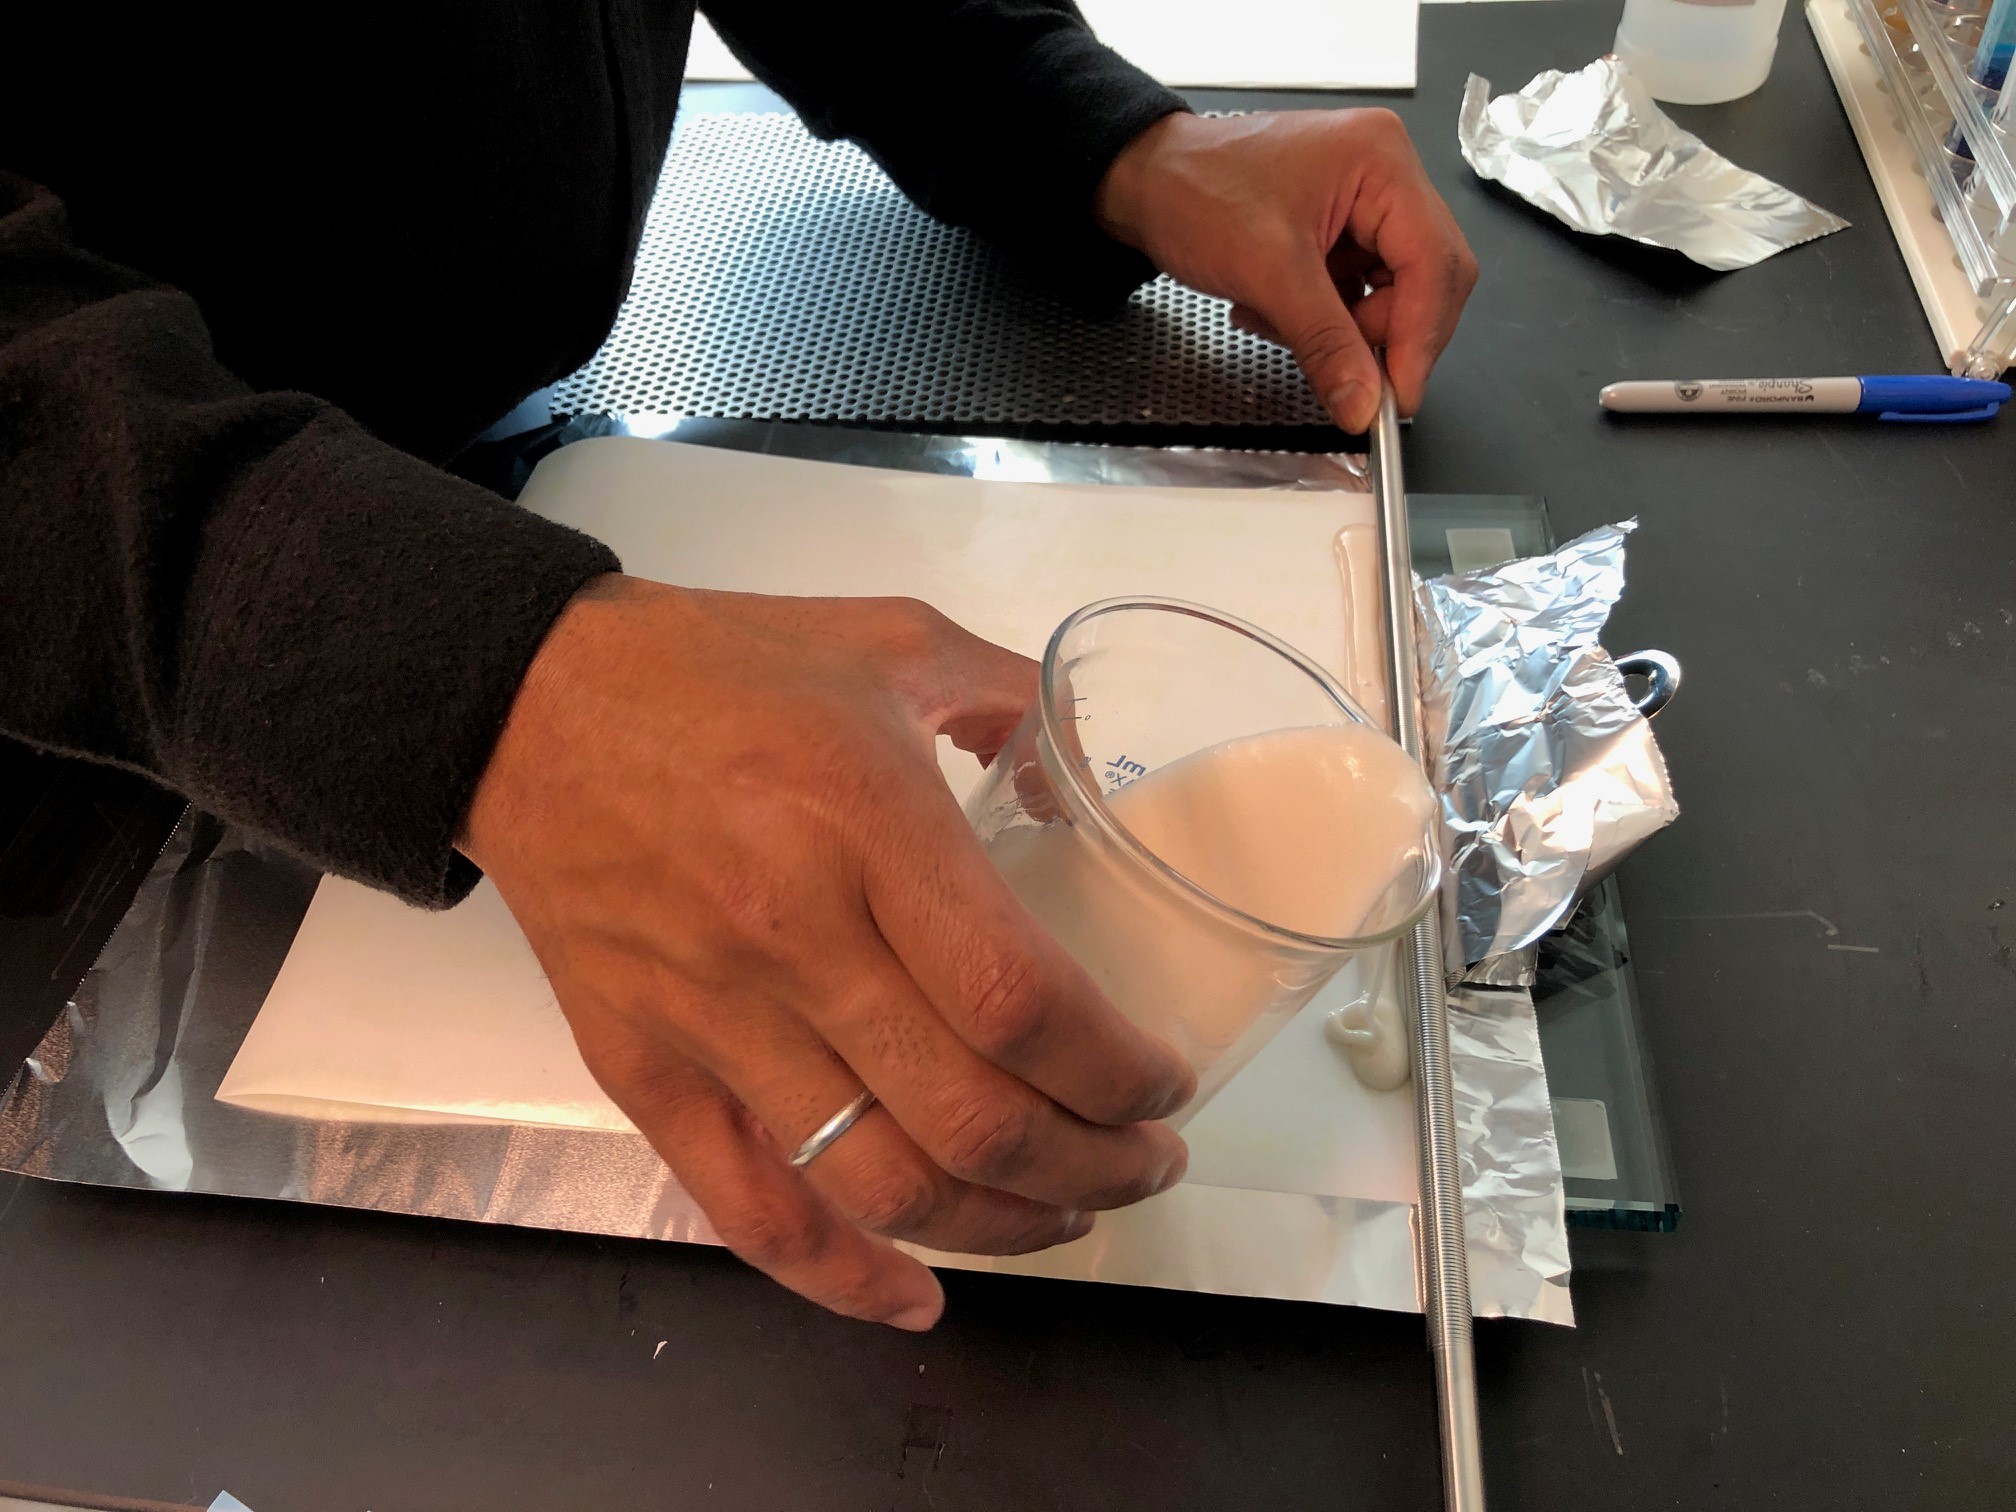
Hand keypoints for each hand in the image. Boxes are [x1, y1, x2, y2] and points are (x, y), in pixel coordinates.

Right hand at [461, 578, 1193, 1328]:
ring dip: (1000, 1228)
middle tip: (1147, 1160)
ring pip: (878, 1184)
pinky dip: (842, 1279)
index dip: (1115, 1071)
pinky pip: (749, 1208)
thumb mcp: (887, 639)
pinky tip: (919, 1297)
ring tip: (1067, 1213)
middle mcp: (793, 939)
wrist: (524, 706)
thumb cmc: (715, 669)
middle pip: (969, 1119)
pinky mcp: (643, 1069)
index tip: (1164, 1081)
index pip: (1017, 1001)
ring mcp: (711, 1019)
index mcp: (865, 825)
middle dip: (1093, 1168)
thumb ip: (1009, 694)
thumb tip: (1082, 772)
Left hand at [1095, 108, 1478, 432]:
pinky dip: (1320, 317)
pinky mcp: (1343, 231)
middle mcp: (1385, 174)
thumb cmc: (1194, 189)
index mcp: (1382, 161)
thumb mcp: (1266, 272)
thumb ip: (1324, 342)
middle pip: (1424, 281)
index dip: (1420, 338)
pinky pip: (1357, 293)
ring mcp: (1366, 203)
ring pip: (1391, 295)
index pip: (1434, 263)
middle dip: (1379, 333)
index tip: (1397, 396)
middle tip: (1344, 372)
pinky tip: (1273, 308)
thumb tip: (1363, 401)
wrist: (1145, 181)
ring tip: (1276, 318)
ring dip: (1339, 327)